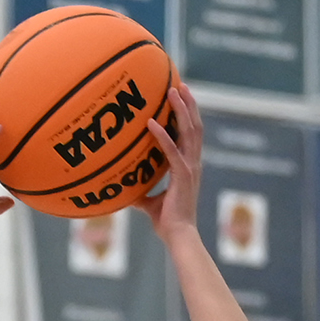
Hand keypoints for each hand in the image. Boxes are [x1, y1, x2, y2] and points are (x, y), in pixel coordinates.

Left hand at [140, 81, 204, 246]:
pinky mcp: (182, 175)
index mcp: (189, 167)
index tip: (183, 97)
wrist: (178, 236)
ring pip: (190, 131)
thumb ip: (140, 193)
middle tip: (181, 85)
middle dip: (189, 104)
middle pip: (195, 126)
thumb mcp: (150, 203)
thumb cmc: (167, 222)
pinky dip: (161, 135)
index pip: (192, 135)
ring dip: (181, 109)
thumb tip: (124, 191)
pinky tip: (150, 122)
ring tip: (173, 90)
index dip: (189, 116)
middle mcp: (193, 163)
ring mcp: (190, 168)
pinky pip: (171, 150)